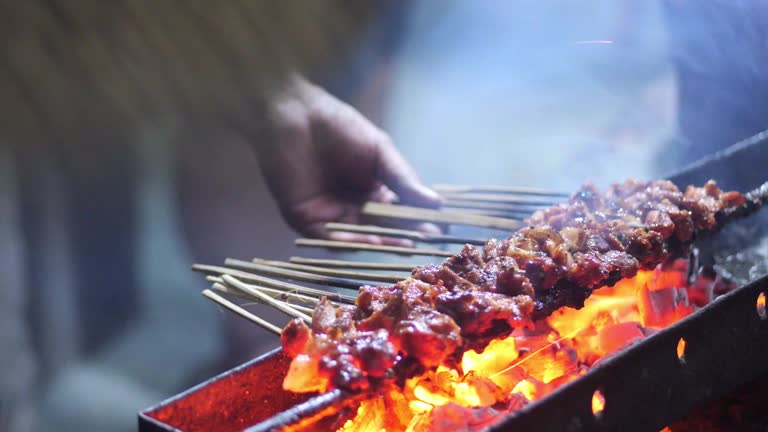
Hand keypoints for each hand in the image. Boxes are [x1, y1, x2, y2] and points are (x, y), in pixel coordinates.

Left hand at [243, 76, 441, 243]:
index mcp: (373, 192)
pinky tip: (371, 239)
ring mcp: (330, 216)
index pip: (399, 215)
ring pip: (359, 237)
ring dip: (381, 242)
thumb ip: (404, 179)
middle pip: (382, 230)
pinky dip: (350, 240)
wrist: (296, 115)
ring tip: (404, 244)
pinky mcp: (306, 219)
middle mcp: (353, 209)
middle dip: (404, 236)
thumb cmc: (339, 127)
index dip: (417, 222)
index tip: (437, 229)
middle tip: (425, 241)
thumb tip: (437, 203)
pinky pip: (331, 237)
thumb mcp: (380, 152)